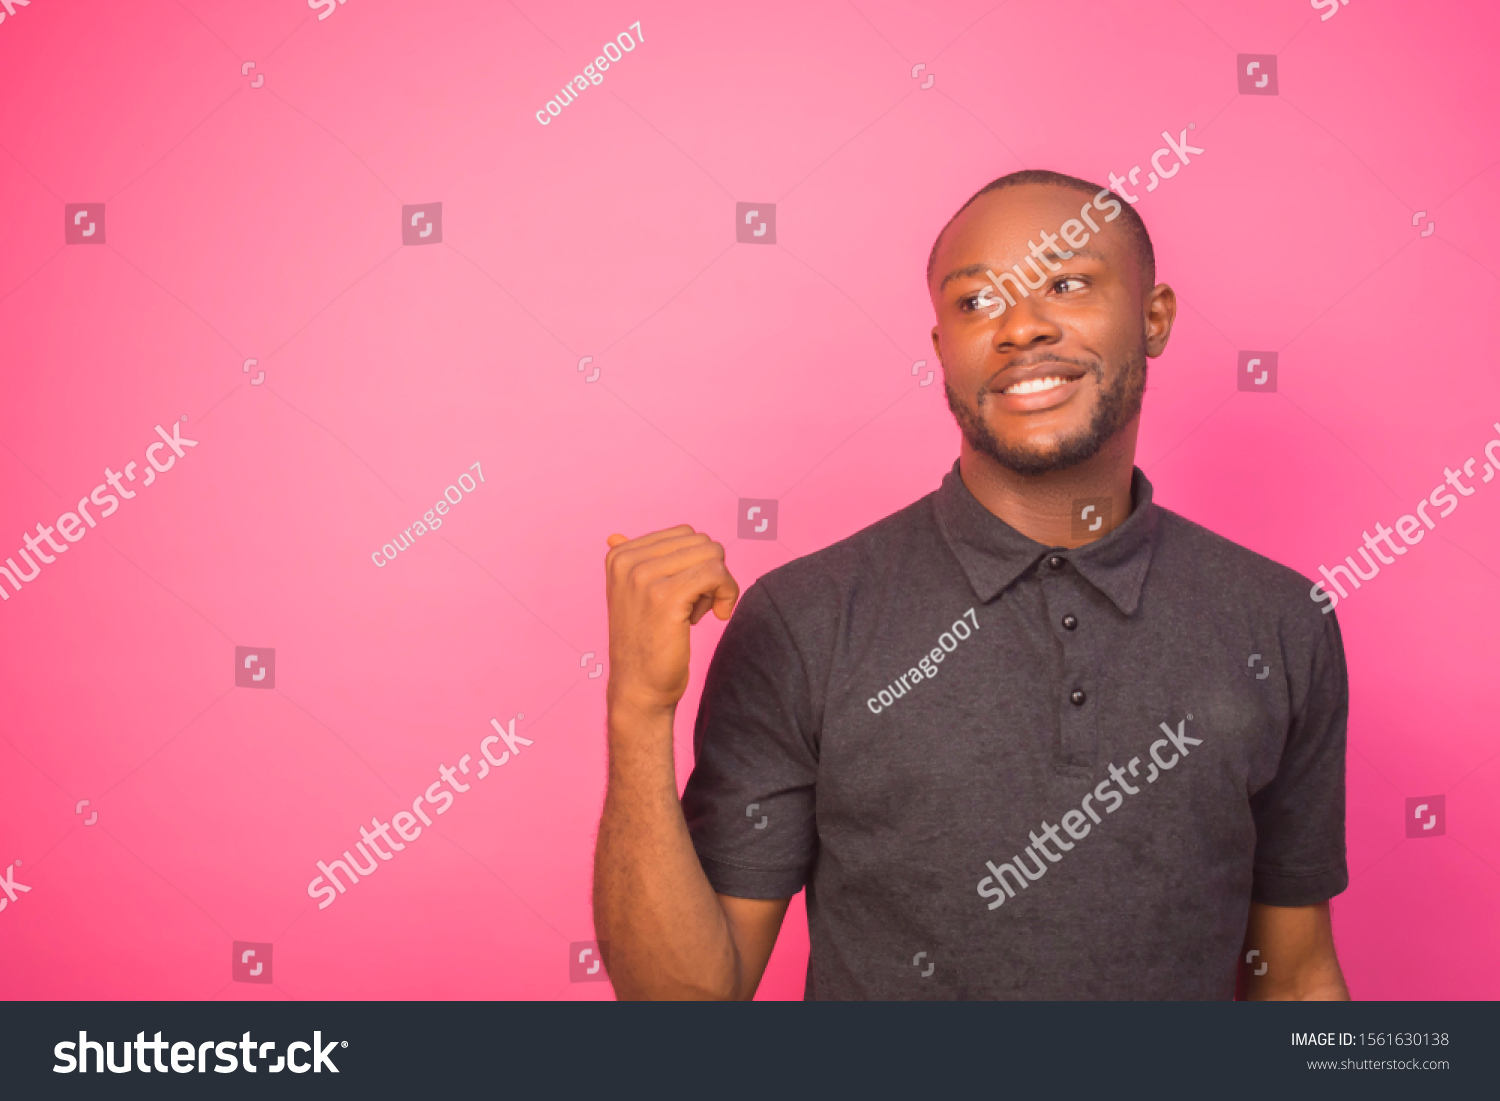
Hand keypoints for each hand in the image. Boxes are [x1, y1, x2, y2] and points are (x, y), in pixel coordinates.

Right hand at [604, 525, 739, 714]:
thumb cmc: (642, 643)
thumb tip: (614, 535)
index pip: (685, 534)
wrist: (638, 688)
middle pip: (702, 543)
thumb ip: (631, 564)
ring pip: (712, 555)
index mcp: (619, 556)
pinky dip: (727, 593)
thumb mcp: (629, 596)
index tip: (689, 593)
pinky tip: (719, 616)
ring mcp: (645, 577)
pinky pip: (716, 574)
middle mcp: (628, 561)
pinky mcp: (667, 596)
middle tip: (697, 605)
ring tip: (701, 612)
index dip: (698, 563)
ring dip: (718, 584)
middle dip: (710, 572)